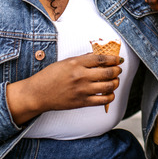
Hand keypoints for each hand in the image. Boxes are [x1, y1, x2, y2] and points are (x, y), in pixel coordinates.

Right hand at [6, 54, 122, 124]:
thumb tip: (97, 56)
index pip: (101, 59)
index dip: (113, 59)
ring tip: (115, 81)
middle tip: (118, 70)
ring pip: (108, 86)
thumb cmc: (49, 76)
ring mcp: (82, 90)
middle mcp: (81, 76)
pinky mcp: (82, 102)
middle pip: (108, 72)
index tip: (118, 59)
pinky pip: (102, 100)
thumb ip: (82, 59)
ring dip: (115, 83)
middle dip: (117, 71)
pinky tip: (110, 93)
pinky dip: (110, 96)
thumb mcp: (65, 62)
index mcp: (76, 63)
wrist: (38, 94)